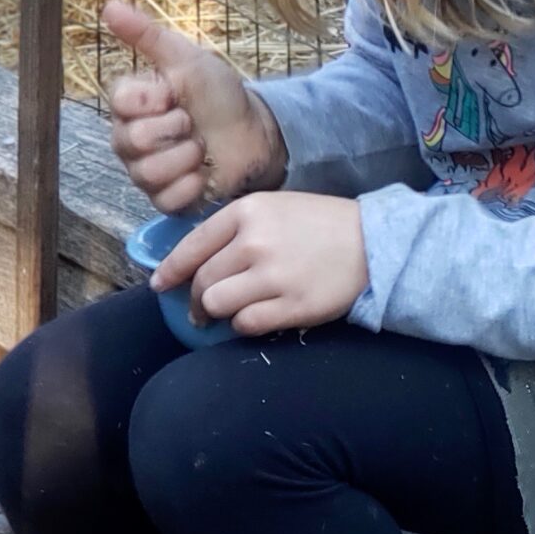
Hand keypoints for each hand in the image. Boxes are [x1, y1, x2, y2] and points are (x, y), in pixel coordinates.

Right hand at [104, 0, 286, 212]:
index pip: (121, 103)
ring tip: (203, 147)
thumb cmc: (220, 95)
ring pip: (147, 173)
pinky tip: (206, 173)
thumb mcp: (187, 59)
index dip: (154, 100)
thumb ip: (147, 35)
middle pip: (132, 142)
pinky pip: (165, 199)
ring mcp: (146, 172)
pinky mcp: (166, 199)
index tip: (175, 94)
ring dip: (187, 158)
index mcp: (129, 105)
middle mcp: (129, 139)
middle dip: (175, 130)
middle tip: (194, 123)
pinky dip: (192, 185)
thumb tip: (108, 4)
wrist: (256, 132)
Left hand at [153, 192, 368, 335]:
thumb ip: (235, 229)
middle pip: (202, 281)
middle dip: (193, 300)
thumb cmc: (321, 224)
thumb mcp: (274, 208)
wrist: (373, 242)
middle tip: (198, 310)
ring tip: (222, 317)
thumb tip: (195, 262)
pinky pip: (247, 323)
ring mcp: (274, 276)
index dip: (171, 270)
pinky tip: (252, 319)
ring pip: (218, 304)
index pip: (192, 246)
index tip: (161, 284)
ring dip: (215, 314)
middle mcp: (255, 242)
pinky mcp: (293, 305)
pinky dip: (242, 325)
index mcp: (248, 212)